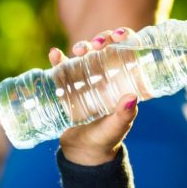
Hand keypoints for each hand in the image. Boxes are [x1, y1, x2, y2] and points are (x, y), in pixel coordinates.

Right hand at [54, 28, 139, 165]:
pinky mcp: (66, 85)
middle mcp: (104, 74)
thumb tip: (132, 97)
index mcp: (121, 78)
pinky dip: (57, 59)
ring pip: (84, 53)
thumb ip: (124, 115)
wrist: (83, 151)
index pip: (126, 50)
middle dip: (102, 39)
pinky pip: (61, 68)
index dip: (124, 37)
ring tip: (79, 51)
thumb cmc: (106, 138)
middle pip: (104, 47)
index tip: (120, 35)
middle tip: (98, 44)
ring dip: (82, 46)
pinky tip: (54, 54)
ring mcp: (84, 77)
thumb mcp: (117, 126)